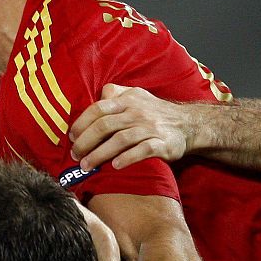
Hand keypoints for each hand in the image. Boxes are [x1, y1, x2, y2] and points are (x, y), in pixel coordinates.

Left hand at [70, 84, 199, 169]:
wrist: (189, 124)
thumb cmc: (155, 112)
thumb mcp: (136, 96)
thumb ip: (115, 93)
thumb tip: (94, 96)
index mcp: (128, 100)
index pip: (98, 109)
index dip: (81, 124)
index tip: (72, 137)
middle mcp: (137, 112)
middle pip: (105, 125)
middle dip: (86, 142)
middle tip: (75, 156)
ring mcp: (151, 128)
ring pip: (120, 140)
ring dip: (100, 154)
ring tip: (87, 165)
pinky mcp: (163, 144)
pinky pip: (143, 150)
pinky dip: (127, 158)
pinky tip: (115, 166)